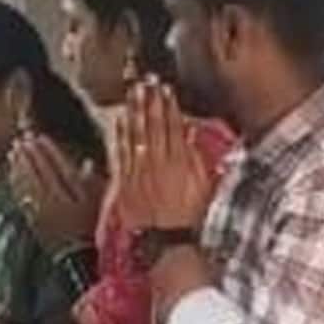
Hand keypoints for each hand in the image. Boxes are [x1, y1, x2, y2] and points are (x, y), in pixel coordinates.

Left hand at [8, 134, 104, 251]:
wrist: (79, 257)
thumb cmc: (93, 228)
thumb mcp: (99, 205)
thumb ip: (93, 184)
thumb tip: (87, 163)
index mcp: (74, 196)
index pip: (58, 167)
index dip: (48, 151)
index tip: (40, 137)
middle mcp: (56, 201)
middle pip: (40, 173)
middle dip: (30, 154)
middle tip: (22, 139)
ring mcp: (42, 211)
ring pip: (28, 183)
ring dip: (20, 165)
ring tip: (14, 151)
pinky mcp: (34, 220)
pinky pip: (22, 197)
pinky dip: (16, 182)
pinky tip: (12, 173)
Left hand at [114, 79, 214, 232]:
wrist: (169, 241)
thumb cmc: (190, 217)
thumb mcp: (204, 185)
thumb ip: (197, 157)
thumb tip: (191, 132)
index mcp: (180, 160)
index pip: (173, 125)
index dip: (168, 105)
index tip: (165, 89)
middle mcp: (158, 161)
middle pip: (153, 125)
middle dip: (150, 101)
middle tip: (146, 82)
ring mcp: (140, 170)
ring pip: (136, 134)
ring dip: (135, 111)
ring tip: (133, 93)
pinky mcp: (127, 181)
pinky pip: (122, 152)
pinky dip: (121, 135)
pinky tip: (119, 119)